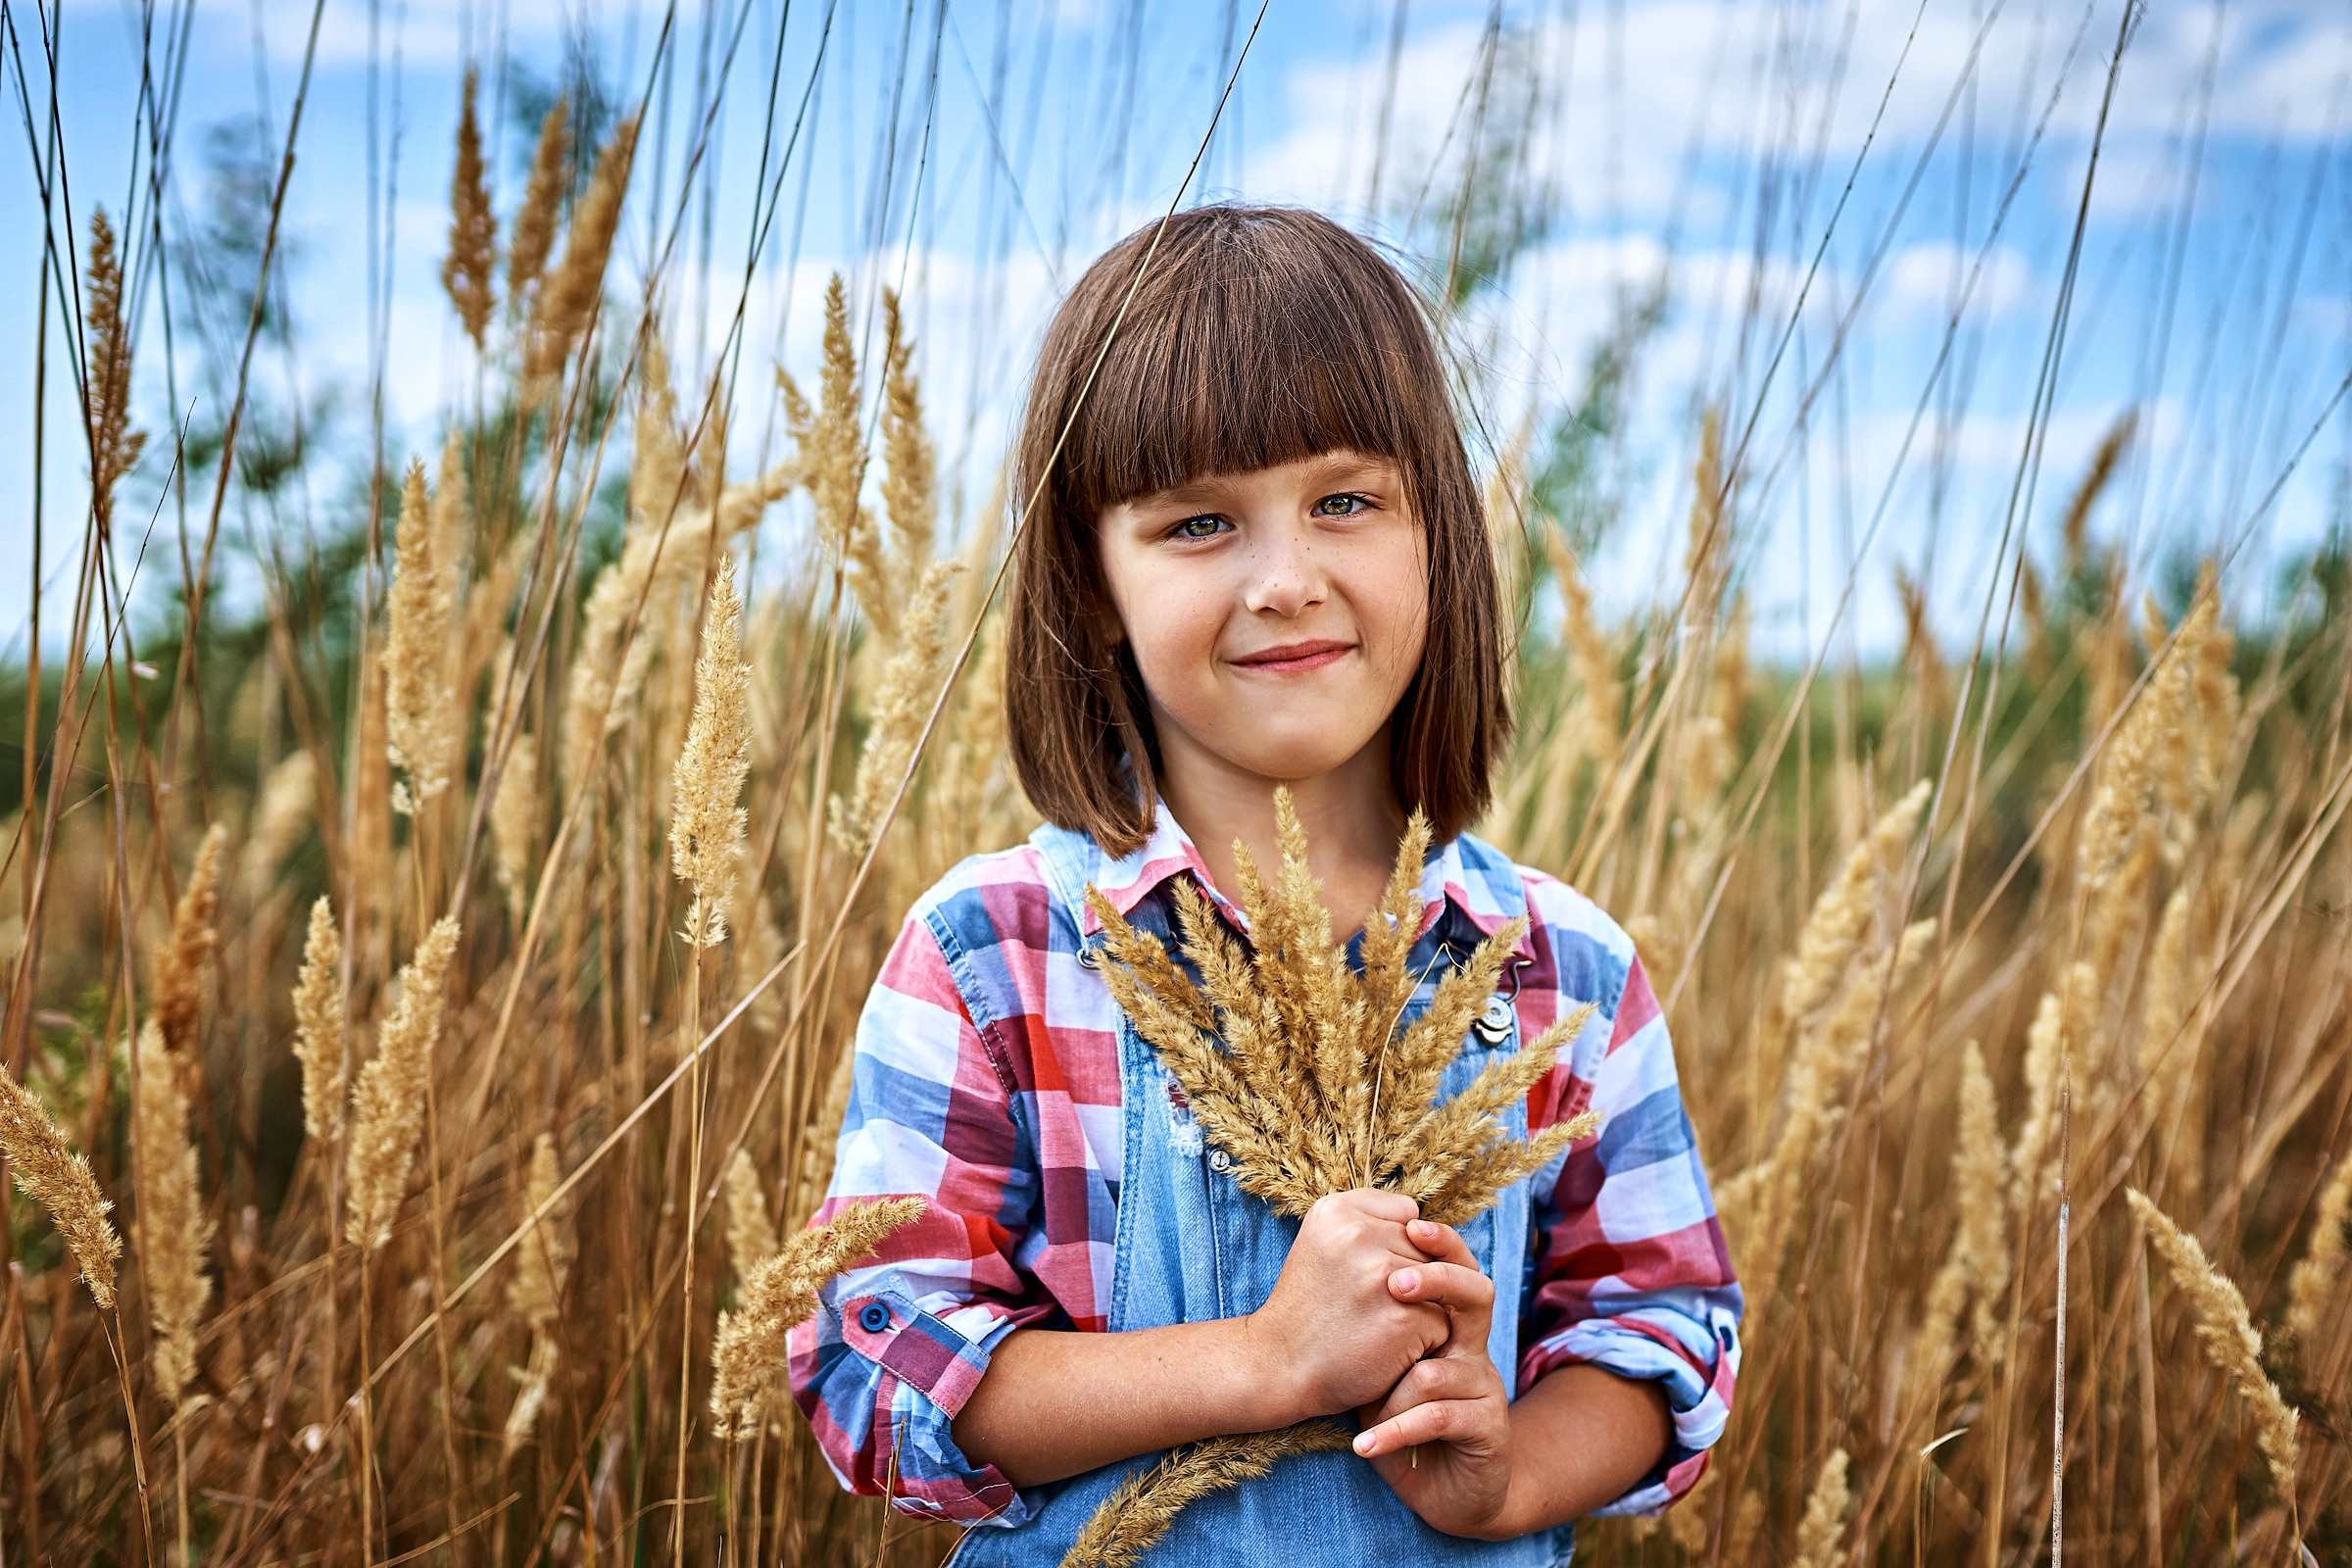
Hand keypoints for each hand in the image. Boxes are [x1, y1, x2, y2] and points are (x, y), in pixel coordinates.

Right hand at [1247, 1189, 1445, 1417]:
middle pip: (1427, 1251)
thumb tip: (1426, 1228)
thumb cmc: (1310, 1308)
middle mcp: (1358, 1235)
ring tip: (1377, 1324)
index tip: (1363, 1274)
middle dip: (1411, 1279)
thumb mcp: (1322, 1244)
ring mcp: (1385, 1276)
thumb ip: (1370, 1222)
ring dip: (1421, 1309)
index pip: (1408, 1216)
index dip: (1395, 1250)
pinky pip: (1443, 1322)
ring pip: (1441, 1285)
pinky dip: (1423, 1342)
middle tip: (1365, 1305)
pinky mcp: (1406, 1317)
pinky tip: (1387, 1350)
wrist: (1280, 1369)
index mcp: (1336, 1211)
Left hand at [1351, 1217, 1520, 1539]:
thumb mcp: (1378, 1370)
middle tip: (1395, 1286)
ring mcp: (1485, 1388)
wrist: (1448, 1492)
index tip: (1410, 1224)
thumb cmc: (1402, 1421)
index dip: (1439, 1245)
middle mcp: (1473, 1350)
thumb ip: (1369, 1325)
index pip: (1454, 1270)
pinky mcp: (1489, 1428)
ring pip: (1436, 1371)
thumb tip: (1332, 1271)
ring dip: (1390, 1398)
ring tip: (1363, 1419)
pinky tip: (1365, 1446)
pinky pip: (1439, 1417)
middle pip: (1475, 1296)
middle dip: (1439, 1282)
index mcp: (1449, 1327)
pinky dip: (1396, 1432)